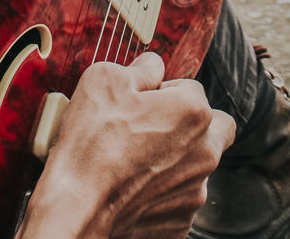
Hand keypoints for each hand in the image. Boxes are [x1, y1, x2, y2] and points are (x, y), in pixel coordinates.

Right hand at [21, 53, 234, 238]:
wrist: (76, 206)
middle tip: (156, 127)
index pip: (192, 88)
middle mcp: (205, 153)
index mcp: (194, 112)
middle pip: (213, 129)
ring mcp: (193, 194)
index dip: (164, 90)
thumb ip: (141, 68)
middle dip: (192, 125)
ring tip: (133, 162)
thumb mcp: (106, 79)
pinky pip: (177, 201)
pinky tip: (131, 188)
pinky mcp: (179, 226)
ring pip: (196, 168)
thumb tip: (152, 67)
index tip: (141, 100)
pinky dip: (160, 195)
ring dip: (175, 162)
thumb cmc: (92, 141)